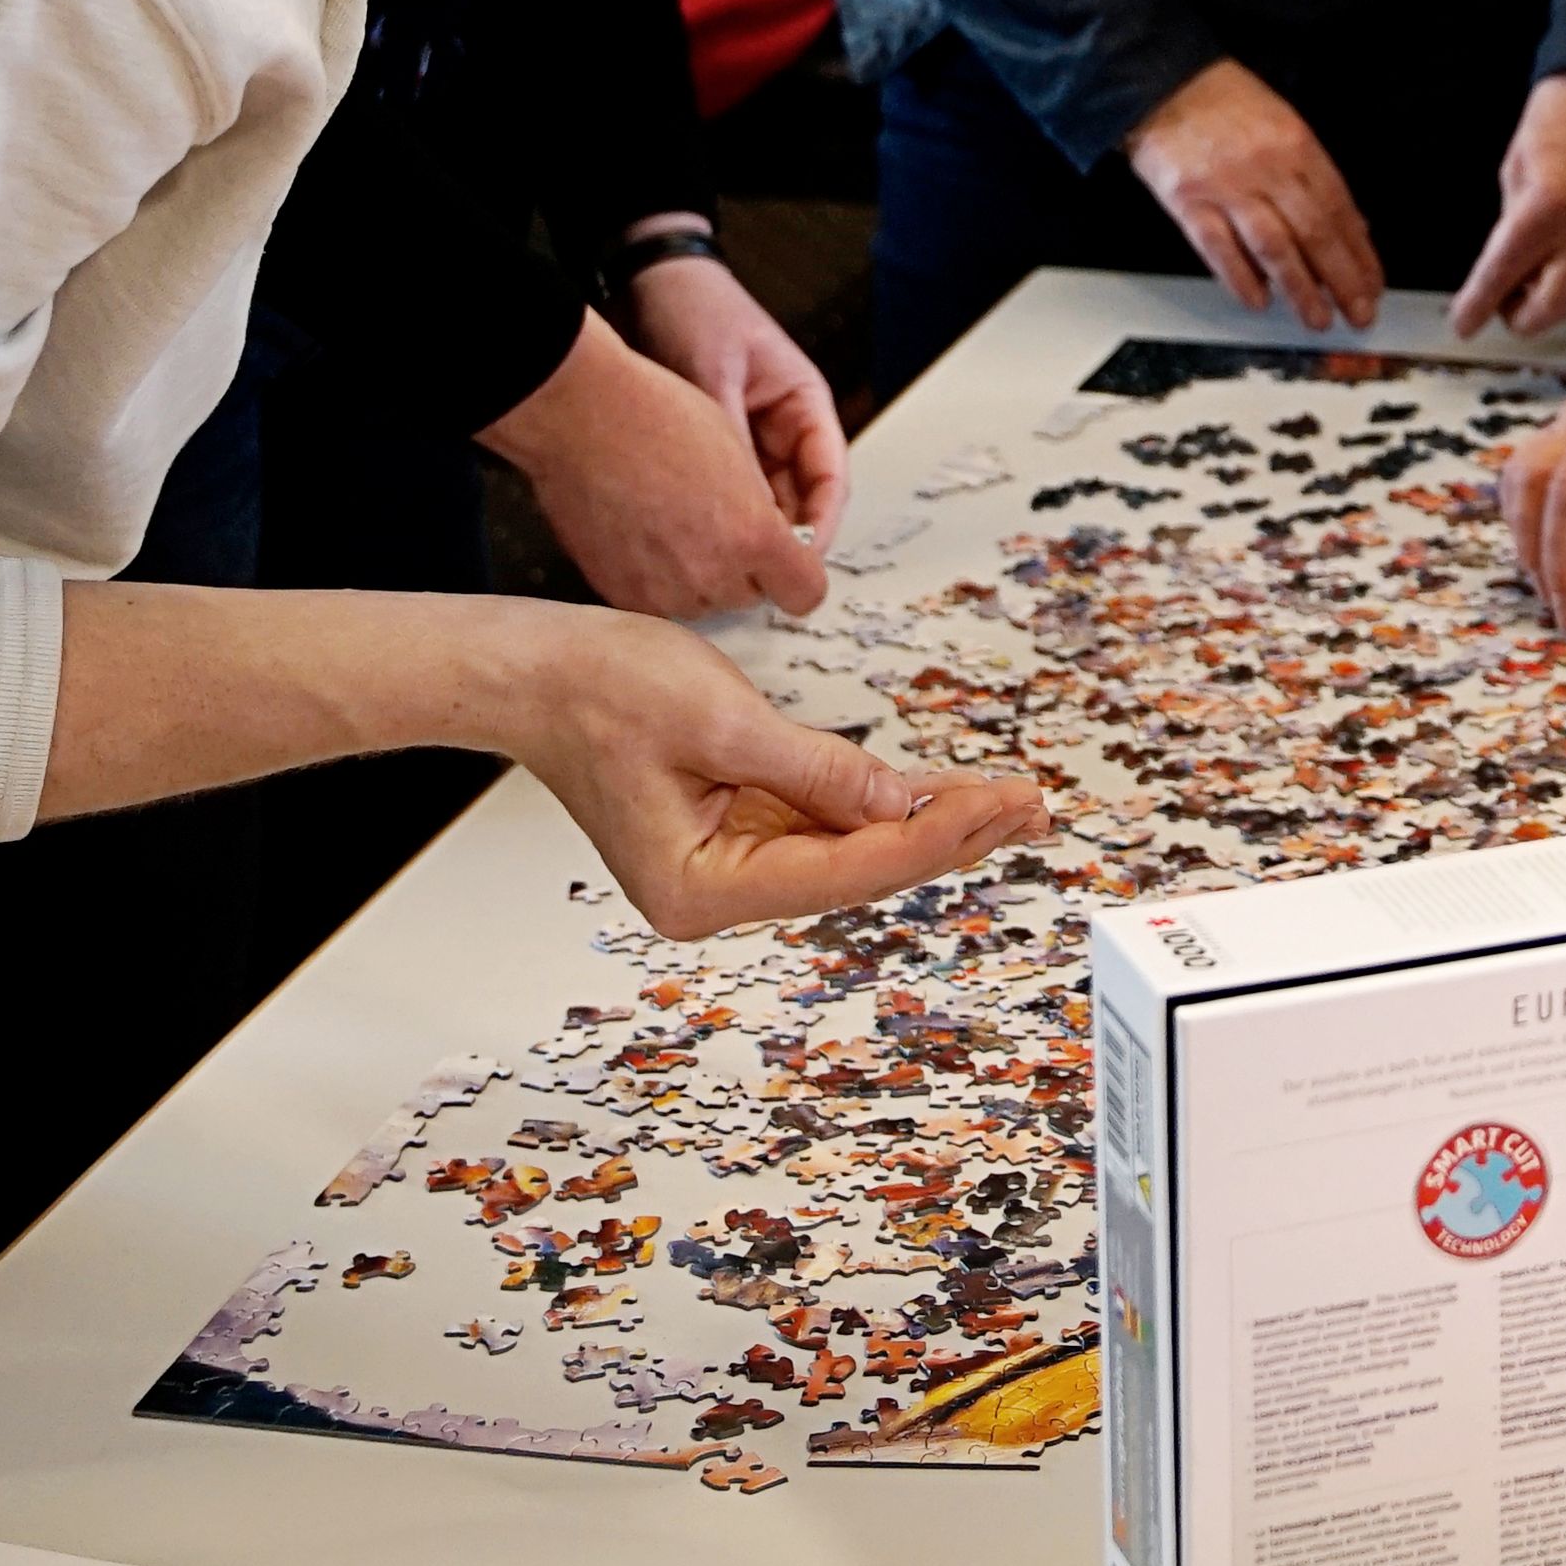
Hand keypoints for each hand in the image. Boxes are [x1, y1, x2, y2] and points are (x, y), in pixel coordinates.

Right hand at [482, 304, 827, 619]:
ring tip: (674, 523)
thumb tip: (775, 545)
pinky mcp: (621, 596)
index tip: (788, 556)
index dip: (799, 573)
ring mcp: (663, 592)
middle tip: (719, 524)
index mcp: (754, 537)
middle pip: (752, 596)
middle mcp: (713, 576)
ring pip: (704, 602)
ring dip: (700, 576)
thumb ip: (765, 514)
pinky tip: (642, 533)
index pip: (806, 593)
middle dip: (746, 568)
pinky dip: (657, 578)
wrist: (579, 417)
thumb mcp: (740, 454)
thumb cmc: (659, 417)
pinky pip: (658, 601)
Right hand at [514, 608, 1048, 940]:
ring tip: (1010, 803)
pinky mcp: (731, 828)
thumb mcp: (723, 719)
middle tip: (1033, 807)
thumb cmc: (601, 690)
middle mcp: (714, 894)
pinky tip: (942, 795)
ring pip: (849, 850)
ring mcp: (724, 864)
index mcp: (700, 890)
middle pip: (856, 872)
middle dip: (948, 837)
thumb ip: (820, 770)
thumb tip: (905, 807)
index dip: (934, 837)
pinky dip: (881, 803)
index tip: (1004, 805)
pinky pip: (823, 820)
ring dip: (926, 822)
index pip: (846, 870)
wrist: (532, 671)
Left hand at [625, 243, 850, 546]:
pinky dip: (708, 520)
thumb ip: (729, 441)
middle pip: (796, 502)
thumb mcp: (715, 374)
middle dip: (779, 540)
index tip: (799, 559)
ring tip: (715, 562)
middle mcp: (782, 430)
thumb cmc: (695, 311)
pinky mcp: (711, 454)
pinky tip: (685, 538)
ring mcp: (747, 443)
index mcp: (805, 405)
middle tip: (752, 577)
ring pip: (756, 508)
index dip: (820, 524)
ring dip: (741, 534)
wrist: (646, 283)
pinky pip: (719, 499)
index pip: (829, 477)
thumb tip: (739, 515)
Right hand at [1128, 59, 1384, 327]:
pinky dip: (1241, 279)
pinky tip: (1259, 301)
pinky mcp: (1188, 201)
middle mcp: (1267, 168)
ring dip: (1300, 288)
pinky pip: (1219, 248)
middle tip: (1359, 313)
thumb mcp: (1283, 122)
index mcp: (1296, 145)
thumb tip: (1347, 225)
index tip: (1372, 283)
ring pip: (1273, 247)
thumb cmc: (1225, 102)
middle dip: (1342, 279)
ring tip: (1317, 318)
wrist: (1162, 80)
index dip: (1360, 252)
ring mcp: (1226, 186)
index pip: (1339, 208)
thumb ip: (1314, 174)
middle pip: (1314, 232)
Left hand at [1448, 74, 1565, 338]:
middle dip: (1518, 315)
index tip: (1463, 325)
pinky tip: (1561, 259)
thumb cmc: (1559, 116)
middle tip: (1501, 297)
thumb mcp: (1516, 169)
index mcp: (1545, 211)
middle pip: (1547, 311)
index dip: (1476, 307)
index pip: (1501, 277)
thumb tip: (1504, 269)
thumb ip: (1510, 223)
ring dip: (1548, 300)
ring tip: (1531, 275)